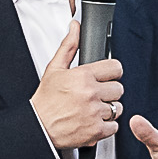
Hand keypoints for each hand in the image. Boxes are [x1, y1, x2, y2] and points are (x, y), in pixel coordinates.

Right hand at [31, 38, 123, 153]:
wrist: (38, 127)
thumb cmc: (45, 100)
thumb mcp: (54, 69)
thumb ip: (69, 46)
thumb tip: (75, 27)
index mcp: (83, 76)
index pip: (115, 68)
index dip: (111, 72)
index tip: (106, 77)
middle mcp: (91, 93)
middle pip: (119, 89)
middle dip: (109, 92)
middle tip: (96, 95)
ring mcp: (95, 113)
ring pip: (118, 108)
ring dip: (108, 109)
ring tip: (93, 109)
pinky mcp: (97, 130)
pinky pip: (114, 126)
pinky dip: (106, 126)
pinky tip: (93, 121)